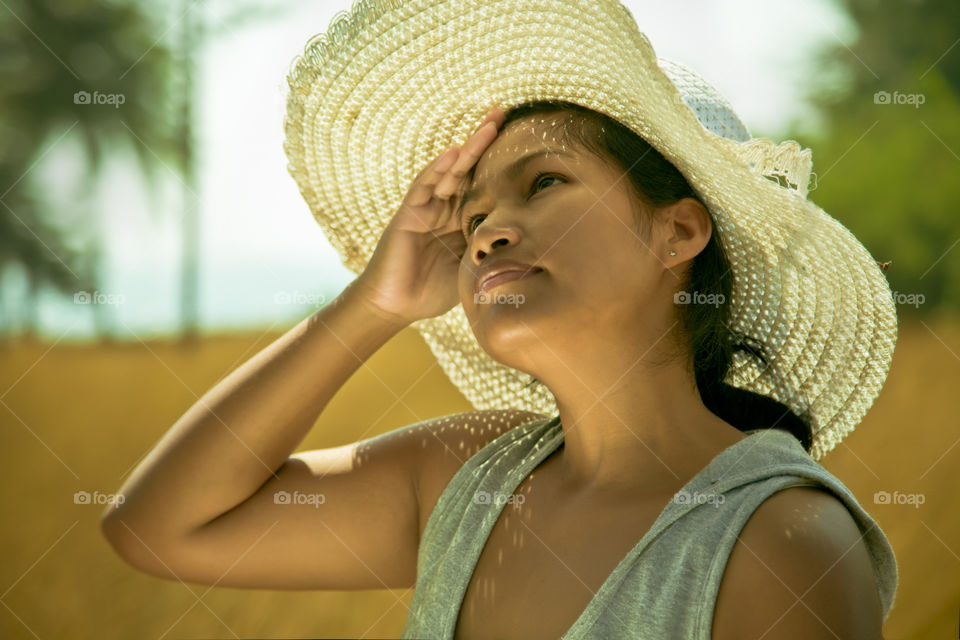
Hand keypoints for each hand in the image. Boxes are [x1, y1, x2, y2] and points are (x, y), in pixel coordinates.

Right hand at [355, 107, 505, 324]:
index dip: (501, 164)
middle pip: (469, 169)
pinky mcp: (409, 213)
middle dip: (485, 141)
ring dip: (469, 148)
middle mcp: (446, 209)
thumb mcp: (472, 269)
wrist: (396, 306)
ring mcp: (427, 208)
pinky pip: (424, 185)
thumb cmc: (432, 292)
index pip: (485, 185)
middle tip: (505, 112)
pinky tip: (454, 152)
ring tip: (489, 125)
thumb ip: (491, 253)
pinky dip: (438, 168)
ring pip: (450, 171)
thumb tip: (530, 245)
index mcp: (463, 221)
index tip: (526, 144)